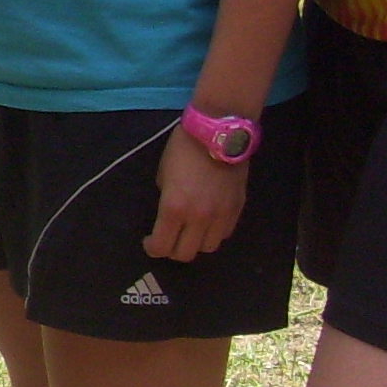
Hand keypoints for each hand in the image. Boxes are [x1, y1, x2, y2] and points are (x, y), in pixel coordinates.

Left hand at [144, 128, 248, 261]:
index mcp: (174, 208)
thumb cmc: (183, 148)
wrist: (218, 132)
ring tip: (190, 232)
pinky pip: (225, 233)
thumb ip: (167, 200)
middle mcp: (198, 218)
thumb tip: (169, 215)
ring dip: (196, 243)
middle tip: (168, 239)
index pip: (162, 246)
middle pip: (185, 254)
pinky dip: (214, 233)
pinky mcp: (237, 209)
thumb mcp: (163, 175)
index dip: (152, 248)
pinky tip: (208, 223)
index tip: (149, 242)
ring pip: (208, 248)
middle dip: (172, 250)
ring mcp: (221, 216)